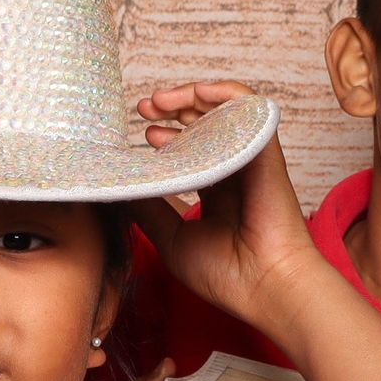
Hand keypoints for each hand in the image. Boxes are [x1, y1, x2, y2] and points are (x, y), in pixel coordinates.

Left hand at [131, 82, 322, 337]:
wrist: (265, 288)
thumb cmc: (226, 273)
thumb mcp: (172, 238)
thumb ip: (148, 210)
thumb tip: (115, 187)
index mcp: (216, 188)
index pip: (190, 147)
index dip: (165, 134)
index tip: (141, 135)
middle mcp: (233, 169)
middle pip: (204, 122)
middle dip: (172, 108)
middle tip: (144, 108)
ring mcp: (250, 158)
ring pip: (224, 109)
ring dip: (191, 96)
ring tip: (159, 101)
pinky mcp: (265, 152)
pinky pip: (251, 109)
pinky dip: (226, 93)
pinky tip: (198, 92)